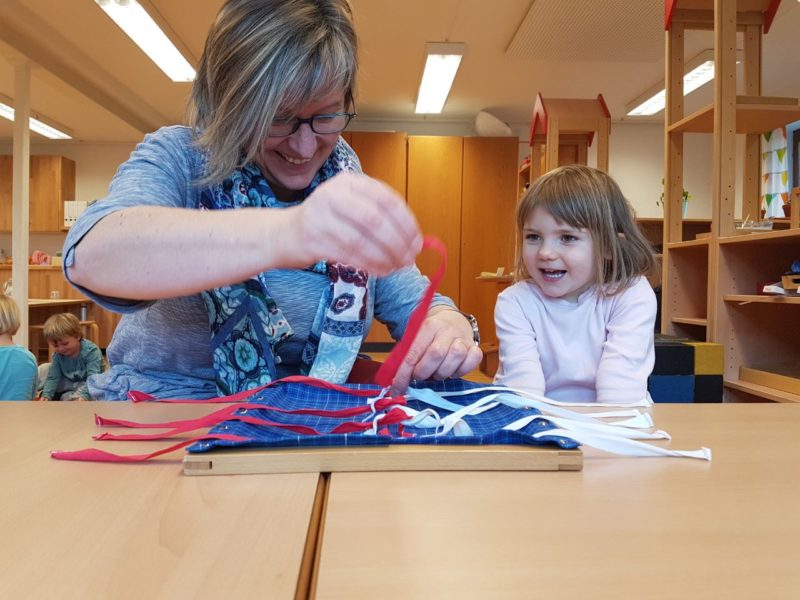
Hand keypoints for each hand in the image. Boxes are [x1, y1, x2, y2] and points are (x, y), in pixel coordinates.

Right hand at [291, 173, 422, 275]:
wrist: (283, 233)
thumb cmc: (326, 222)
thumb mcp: (352, 206)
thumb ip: (379, 215)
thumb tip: (413, 239)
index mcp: (350, 181)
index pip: (386, 200)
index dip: (406, 223)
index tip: (417, 242)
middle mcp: (333, 193)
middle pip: (375, 220)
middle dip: (397, 243)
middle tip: (409, 259)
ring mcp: (320, 216)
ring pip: (362, 240)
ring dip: (384, 257)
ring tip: (395, 267)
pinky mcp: (312, 239)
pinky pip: (348, 255)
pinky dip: (369, 265)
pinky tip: (380, 270)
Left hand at [389, 308, 482, 394]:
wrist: (452, 322)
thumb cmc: (430, 337)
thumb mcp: (415, 340)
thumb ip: (406, 358)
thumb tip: (396, 385)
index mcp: (428, 326)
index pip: (413, 352)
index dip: (404, 374)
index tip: (397, 389)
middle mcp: (447, 330)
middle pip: (436, 354)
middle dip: (424, 371)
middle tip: (420, 376)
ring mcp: (463, 338)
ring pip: (455, 357)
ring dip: (442, 372)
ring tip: (437, 372)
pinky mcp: (475, 348)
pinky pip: (472, 361)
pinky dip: (461, 371)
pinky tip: (453, 370)